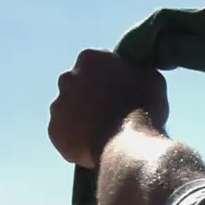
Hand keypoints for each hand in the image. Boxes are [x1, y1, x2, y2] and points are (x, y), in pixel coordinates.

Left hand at [49, 49, 168, 167]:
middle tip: (113, 112)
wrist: (128, 145)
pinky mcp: (54, 130)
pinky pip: (66, 135)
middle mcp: (67, 78)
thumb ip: (134, 71)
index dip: (111, 78)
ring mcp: (58, 105)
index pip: (97, 63)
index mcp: (90, 58)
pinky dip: (79, 140)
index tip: (122, 90)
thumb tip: (132, 73)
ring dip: (84, 119)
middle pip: (78, 86)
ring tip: (108, 134)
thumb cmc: (144, 109)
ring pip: (70, 111)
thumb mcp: (151, 79)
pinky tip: (98, 146)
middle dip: (92, 96)